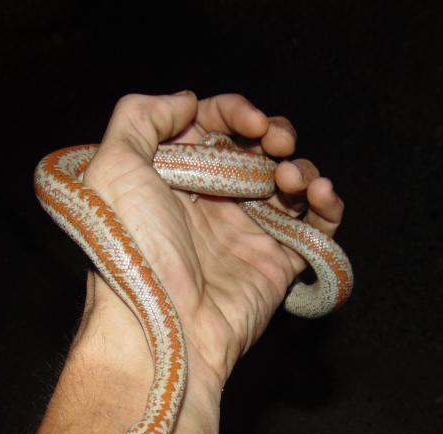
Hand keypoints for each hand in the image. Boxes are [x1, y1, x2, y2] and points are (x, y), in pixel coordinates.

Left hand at [80, 92, 346, 403]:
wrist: (164, 323)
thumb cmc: (134, 247)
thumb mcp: (113, 167)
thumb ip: (142, 117)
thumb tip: (186, 100)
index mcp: (175, 178)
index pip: (214, 128)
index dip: (236, 114)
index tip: (250, 122)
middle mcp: (211, 202)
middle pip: (257, 151)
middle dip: (275, 135)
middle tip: (278, 143)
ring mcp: (246, 232)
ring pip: (289, 184)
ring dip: (301, 168)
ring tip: (294, 181)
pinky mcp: (277, 262)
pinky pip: (314, 228)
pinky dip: (328, 206)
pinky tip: (323, 195)